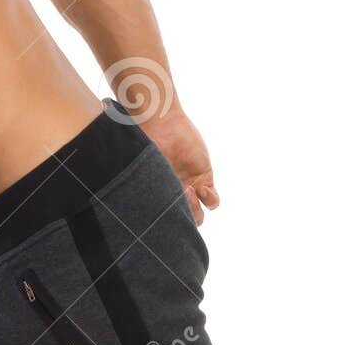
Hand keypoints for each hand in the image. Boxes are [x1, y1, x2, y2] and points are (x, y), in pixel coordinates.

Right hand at [141, 106, 218, 223]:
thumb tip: (131, 214)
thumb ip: (140, 191)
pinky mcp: (205, 178)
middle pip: (182, 220)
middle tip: (176, 198)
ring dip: (196, 210)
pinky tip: (201, 188)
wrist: (161, 123)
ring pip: (199, 214)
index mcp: (156, 196)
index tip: (163, 209)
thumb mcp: (141, 168)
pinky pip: (212, 200)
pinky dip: (210, 199)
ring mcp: (190, 187)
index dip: (166, 222)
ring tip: (189, 191)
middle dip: (181, 216)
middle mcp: (173, 194)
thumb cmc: (145, 143)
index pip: (164, 221)